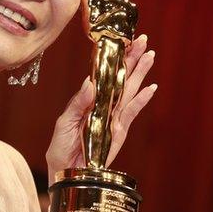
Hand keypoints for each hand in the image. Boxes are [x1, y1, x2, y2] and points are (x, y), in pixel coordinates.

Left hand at [45, 34, 157, 176]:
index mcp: (88, 99)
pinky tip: (151, 87)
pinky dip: (142, 100)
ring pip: (130, 90)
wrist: (67, 171)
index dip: (114, 57)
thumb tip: (90, 82)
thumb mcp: (65, 123)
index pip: (104, 73)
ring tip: (150, 56)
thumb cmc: (61, 146)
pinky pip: (132, 112)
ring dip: (140, 73)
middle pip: (121, 78)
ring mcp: (113, 117)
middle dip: (132, 59)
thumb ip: (78, 104)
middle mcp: (103, 104)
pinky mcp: (120, 130)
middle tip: (144, 40)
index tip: (122, 40)